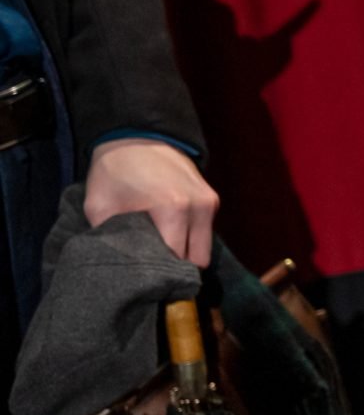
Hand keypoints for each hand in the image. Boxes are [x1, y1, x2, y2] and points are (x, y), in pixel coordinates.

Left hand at [84, 139, 218, 266]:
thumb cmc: (114, 172)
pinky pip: (205, 232)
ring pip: (204, 249)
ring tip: (161, 249)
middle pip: (197, 261)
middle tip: (153, 267)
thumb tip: (124, 268)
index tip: (145, 277)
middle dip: (176, 268)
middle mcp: (199, 208)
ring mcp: (209, 202)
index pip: (176, 262)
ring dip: (185, 253)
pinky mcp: (212, 198)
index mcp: (172, 210)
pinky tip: (170, 232)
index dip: (160, 274)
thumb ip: (114, 240)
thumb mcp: (99, 208)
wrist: (137, 136)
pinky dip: (190, 237)